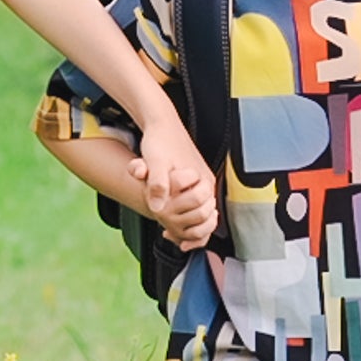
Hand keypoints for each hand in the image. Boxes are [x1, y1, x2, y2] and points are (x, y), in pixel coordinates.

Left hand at [133, 121, 216, 248]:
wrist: (162, 124)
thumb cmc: (159, 141)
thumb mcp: (154, 163)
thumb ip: (156, 184)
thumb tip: (157, 208)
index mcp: (201, 180)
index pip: (202, 216)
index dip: (189, 230)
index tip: (172, 237)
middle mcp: (206, 182)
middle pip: (205, 217)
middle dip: (189, 229)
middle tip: (170, 236)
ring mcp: (202, 182)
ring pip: (202, 212)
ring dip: (187, 224)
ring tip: (170, 234)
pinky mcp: (196, 181)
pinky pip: (197, 204)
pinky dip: (186, 215)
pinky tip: (171, 220)